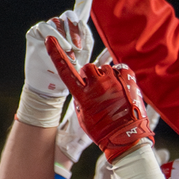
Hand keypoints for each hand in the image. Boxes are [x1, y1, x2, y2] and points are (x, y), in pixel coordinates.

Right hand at [23, 0, 95, 97]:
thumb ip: (102, 57)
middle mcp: (62, 26)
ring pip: (58, 21)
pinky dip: (55, 36)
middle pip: (70, 16)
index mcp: (76, 30)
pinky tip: (60, 46)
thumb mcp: (88, 64)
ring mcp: (48, 28)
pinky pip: (45, 26)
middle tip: (80, 47)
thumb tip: (115, 51)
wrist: (52, 86)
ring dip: (66, 37)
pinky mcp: (35, 32)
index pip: (81, 8)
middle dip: (76, 30)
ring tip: (70, 52)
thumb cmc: (71, 75)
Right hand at [46, 37, 152, 162]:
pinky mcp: (128, 79)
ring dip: (107, 77)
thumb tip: (83, 88)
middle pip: (88, 67)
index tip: (50, 40)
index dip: (56, 54)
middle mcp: (97, 85)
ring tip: (113, 94)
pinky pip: (120, 69)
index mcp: (82, 96)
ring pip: (105, 68)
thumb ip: (80, 100)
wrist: (128, 138)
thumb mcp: (83, 117)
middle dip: (91, 75)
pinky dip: (120, 77)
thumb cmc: (103, 131)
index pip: (65, 71)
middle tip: (98, 89)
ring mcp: (113, 81)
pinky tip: (122, 90)